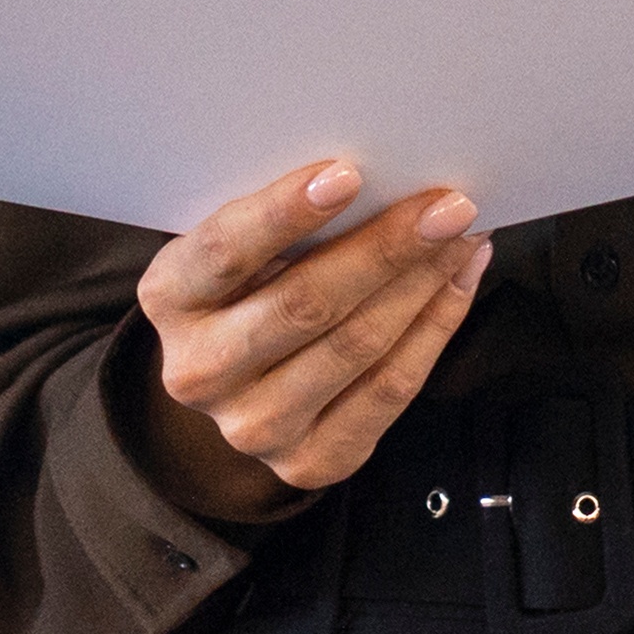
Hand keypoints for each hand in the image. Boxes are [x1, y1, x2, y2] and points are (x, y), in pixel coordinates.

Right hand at [126, 155, 486, 517]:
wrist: (235, 382)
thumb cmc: (248, 284)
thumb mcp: (240, 246)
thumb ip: (283, 219)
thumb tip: (383, 173)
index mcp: (169, 298)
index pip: (226, 251)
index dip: (285, 212)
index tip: (349, 174)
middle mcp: (200, 370)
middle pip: (304, 304)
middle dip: (385, 249)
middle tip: (447, 205)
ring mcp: (251, 426)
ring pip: (356, 347)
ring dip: (423, 283)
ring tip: (463, 235)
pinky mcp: (308, 461)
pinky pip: (390, 390)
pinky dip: (435, 327)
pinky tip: (457, 280)